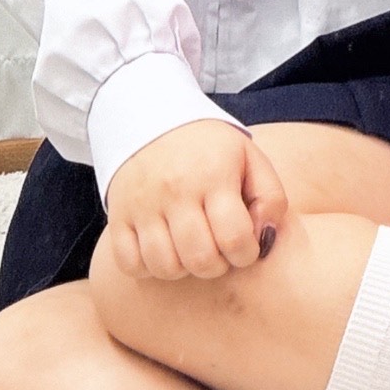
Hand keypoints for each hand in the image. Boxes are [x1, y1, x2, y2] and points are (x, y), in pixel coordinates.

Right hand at [103, 118, 287, 280]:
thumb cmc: (210, 149)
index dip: (246, 253)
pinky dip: (148, 268)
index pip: (234, 238)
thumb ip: (271, 199)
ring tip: (192, 250)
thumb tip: (265, 240)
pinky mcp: (118, 216)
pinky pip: (129, 264)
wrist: (152, 121)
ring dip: (185, 269)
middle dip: (218, 265)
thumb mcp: (251, 159)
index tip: (244, 246)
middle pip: (200, 259)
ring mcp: (142, 205)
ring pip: (165, 266)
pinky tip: (164, 251)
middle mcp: (175, 190)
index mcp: (213, 175)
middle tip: (219, 251)